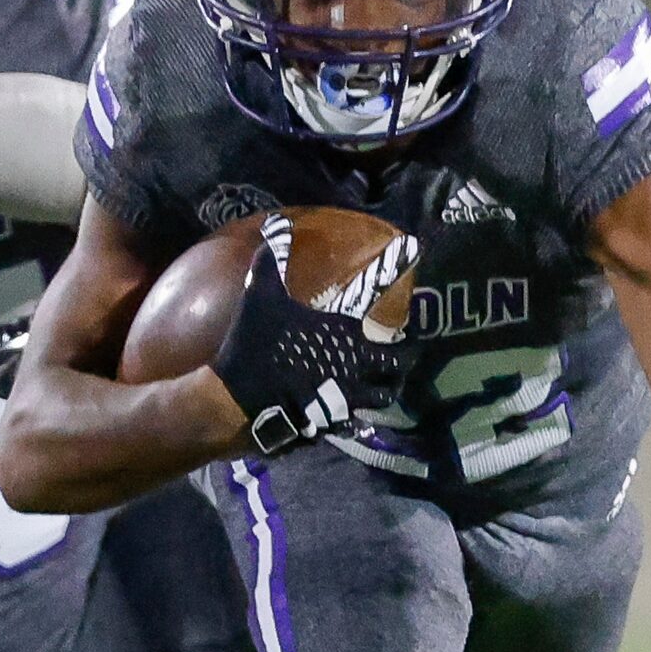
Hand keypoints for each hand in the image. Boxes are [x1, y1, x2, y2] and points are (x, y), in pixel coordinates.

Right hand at [206, 213, 416, 452]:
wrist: (238, 400)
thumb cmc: (258, 345)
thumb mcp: (261, 297)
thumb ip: (269, 263)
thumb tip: (274, 227)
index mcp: (347, 339)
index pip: (392, 334)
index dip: (409, 330)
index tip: (412, 318)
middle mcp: (355, 371)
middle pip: (396, 371)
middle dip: (401, 363)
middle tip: (397, 355)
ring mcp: (343, 401)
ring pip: (379, 400)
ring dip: (381, 389)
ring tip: (375, 382)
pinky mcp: (327, 424)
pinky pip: (350, 419)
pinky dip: (352, 412)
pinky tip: (341, 404)